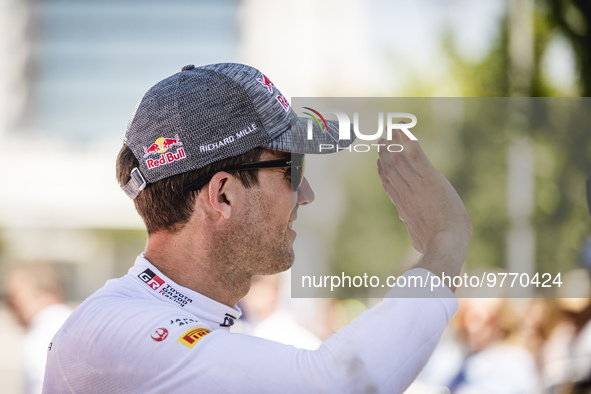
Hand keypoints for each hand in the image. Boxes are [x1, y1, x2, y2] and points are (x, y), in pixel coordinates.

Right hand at [377, 131, 471, 255]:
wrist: (445, 243)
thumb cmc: (434, 244)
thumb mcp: (417, 236)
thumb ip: (410, 225)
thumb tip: (405, 221)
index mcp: (403, 206)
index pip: (389, 184)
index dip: (382, 171)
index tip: (379, 161)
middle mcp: (405, 193)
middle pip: (390, 168)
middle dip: (385, 153)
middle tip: (382, 140)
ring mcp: (416, 185)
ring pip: (399, 159)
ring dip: (394, 142)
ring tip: (391, 130)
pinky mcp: (430, 179)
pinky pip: (416, 155)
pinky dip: (408, 140)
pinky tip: (404, 128)